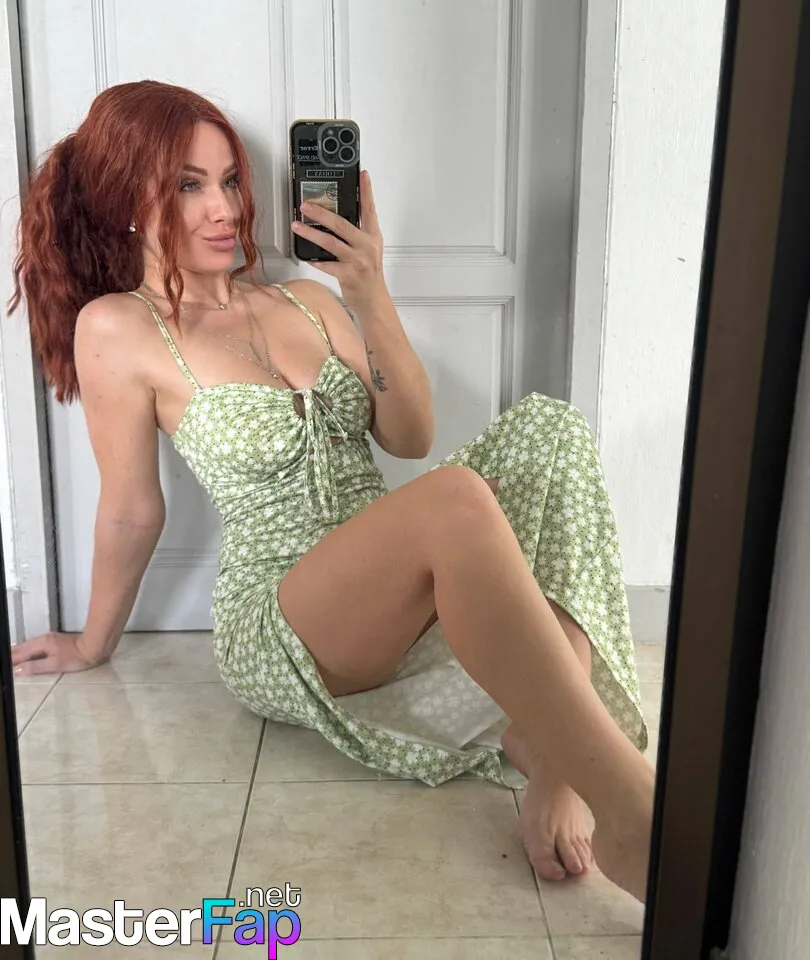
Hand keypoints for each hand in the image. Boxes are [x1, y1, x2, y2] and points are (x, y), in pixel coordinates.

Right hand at [11, 632, 106, 676]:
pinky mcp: (57, 641)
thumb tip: (17, 670)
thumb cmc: (75, 658)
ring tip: (12, 656)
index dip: (12, 659)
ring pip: (31, 644)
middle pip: (24, 646)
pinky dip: (29, 649)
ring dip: (20, 650)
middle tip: (5, 659)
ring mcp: (51, 639)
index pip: (22, 653)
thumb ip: (35, 667)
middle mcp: (44, 639)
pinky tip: (29, 653)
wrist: (94, 647)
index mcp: (42, 644)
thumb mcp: (54, 665)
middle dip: (13, 653)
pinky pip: (38, 644)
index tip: (5, 664)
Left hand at [291, 169, 387, 311]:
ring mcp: (358, 261)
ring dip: (311, 234)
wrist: (373, 298)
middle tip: (305, 205)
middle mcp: (366, 246)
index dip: (367, 191)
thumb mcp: (369, 248)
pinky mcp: (348, 275)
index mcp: (373, 236)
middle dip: (321, 213)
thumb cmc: (368, 272)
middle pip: (342, 224)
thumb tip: (336, 217)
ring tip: (297, 226)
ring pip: (330, 243)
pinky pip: (327, 265)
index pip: (370, 209)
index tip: (362, 175)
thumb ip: (358, 232)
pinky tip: (306, 256)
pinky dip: (316, 260)